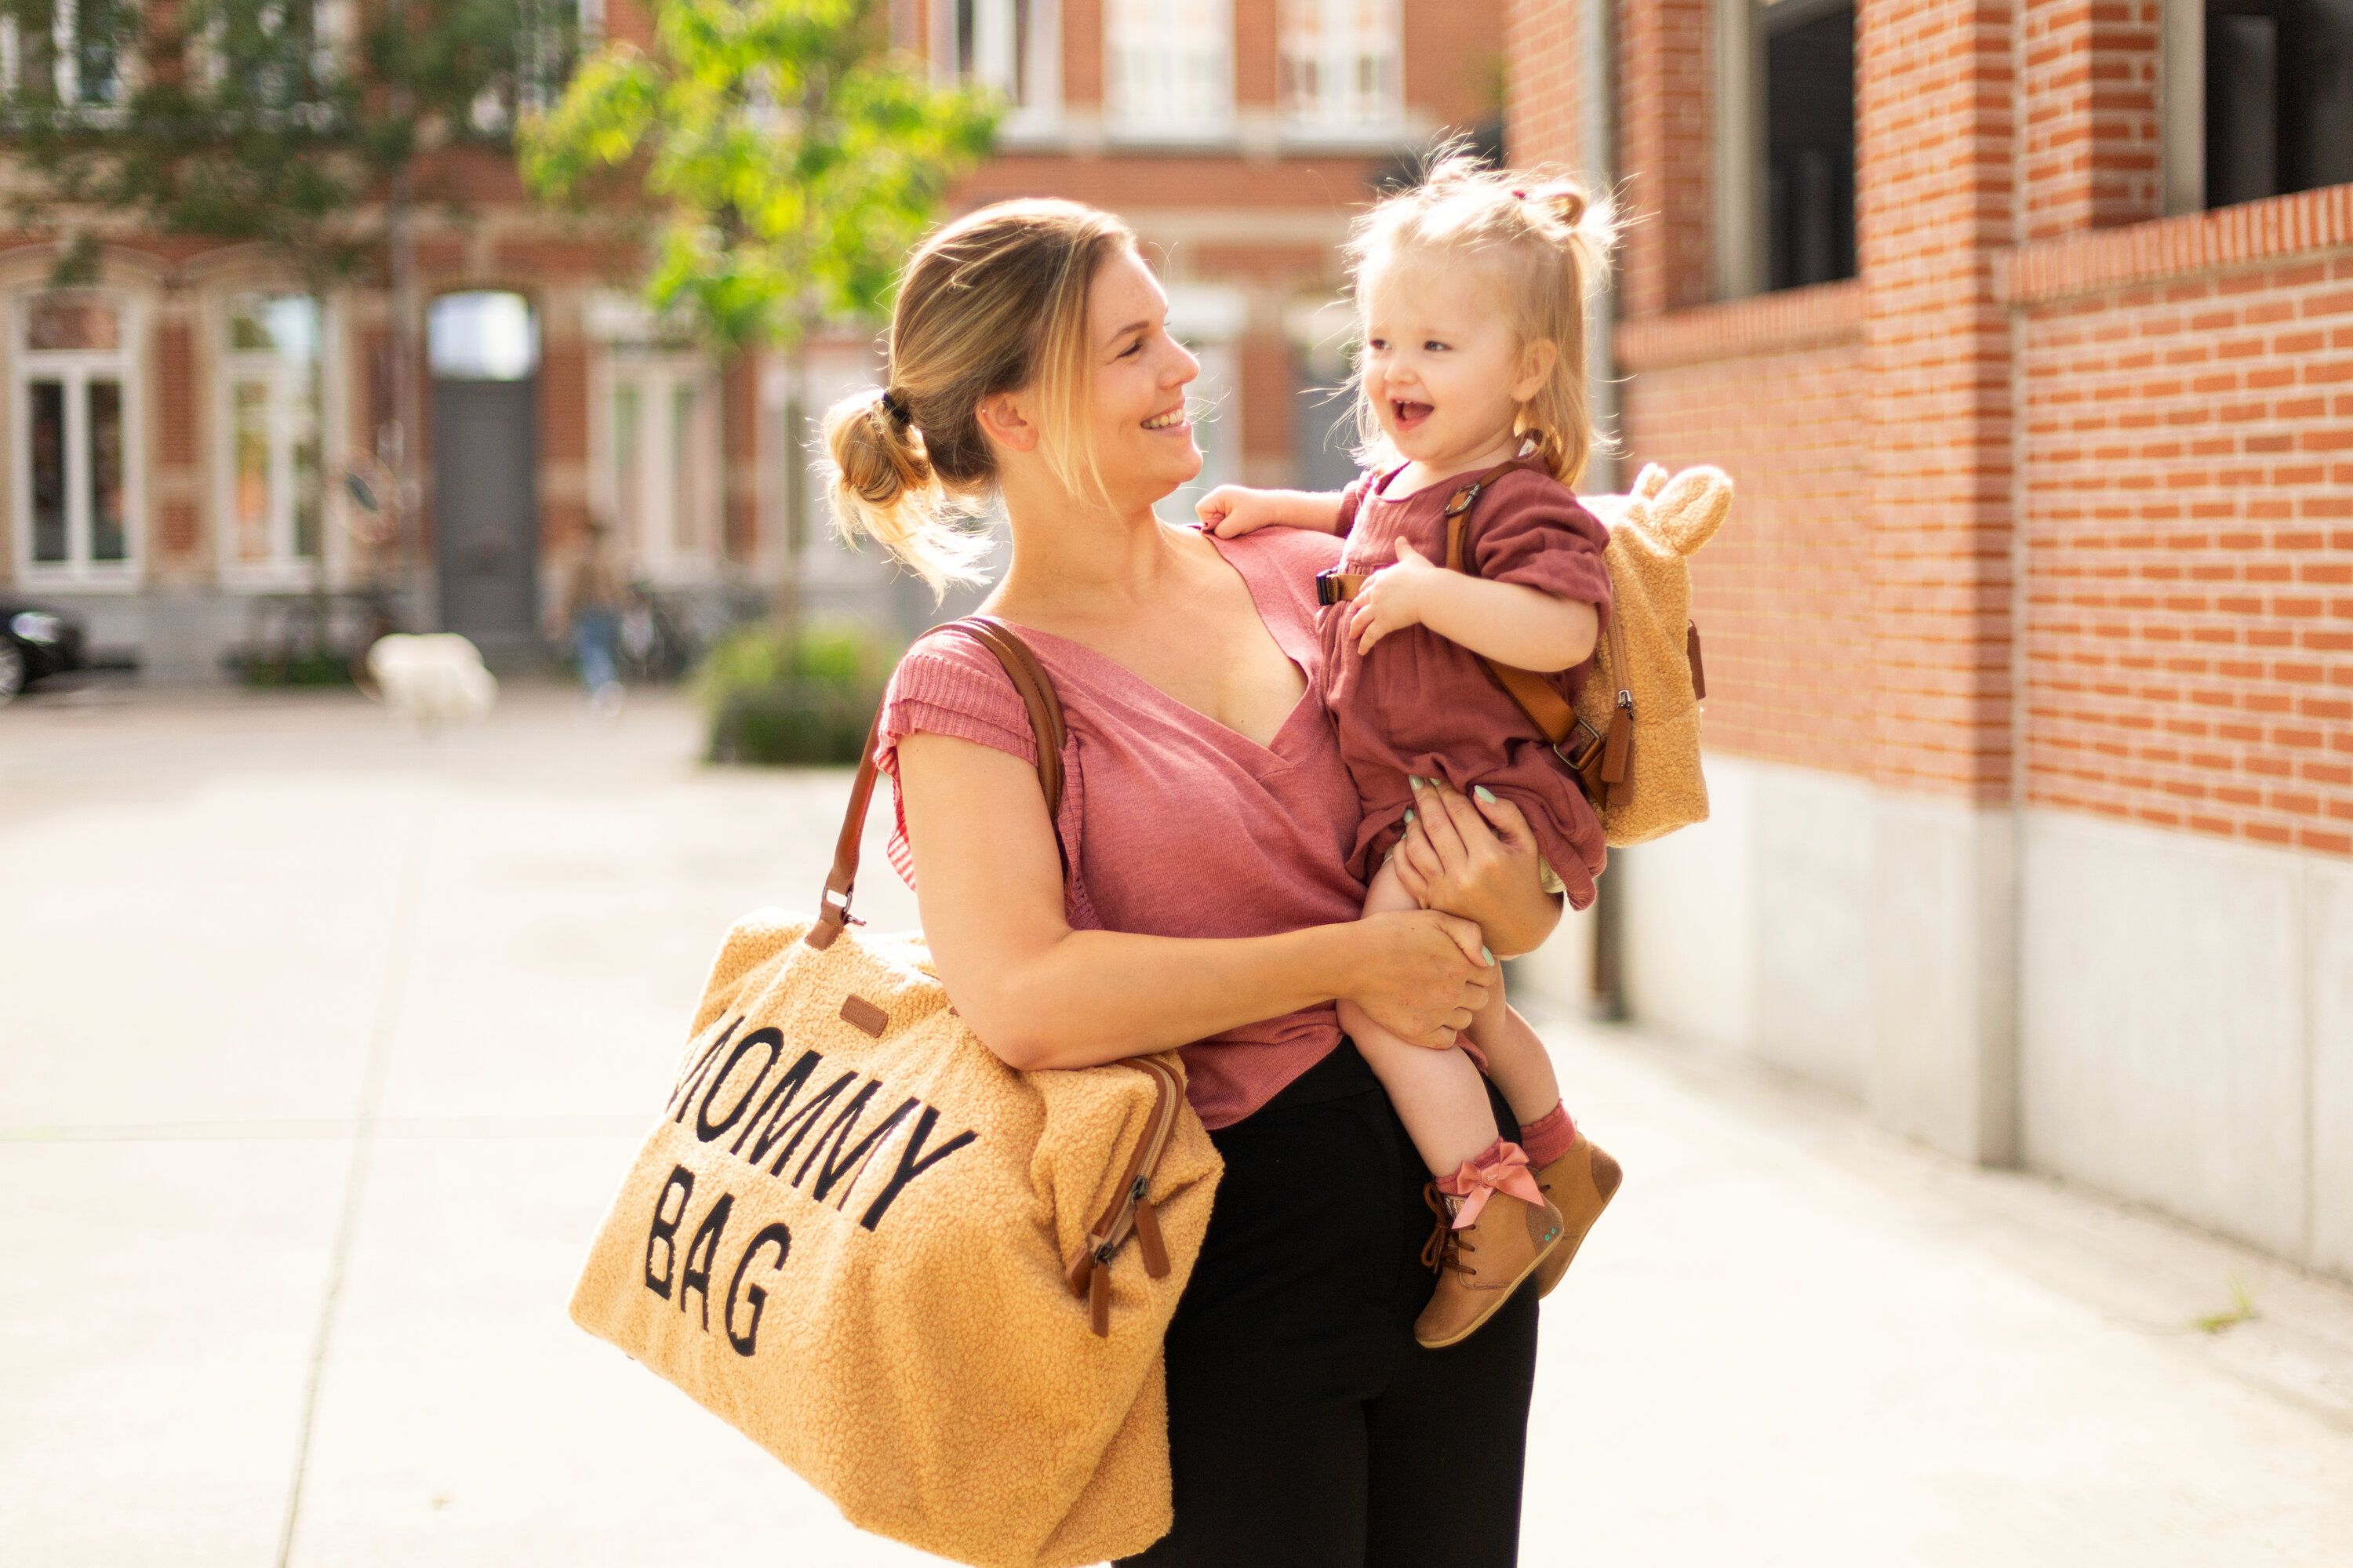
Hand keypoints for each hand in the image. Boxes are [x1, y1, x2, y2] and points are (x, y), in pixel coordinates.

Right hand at [1197, 485, 1282, 537]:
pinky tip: (1240, 524)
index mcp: (1220, 494)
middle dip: (1217, 523)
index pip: (1201, 508)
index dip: (1208, 520)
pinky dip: (1229, 524)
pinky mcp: (1231, 507)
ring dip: (1224, 525)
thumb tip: (1211, 534)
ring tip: (1239, 524)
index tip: (1223, 525)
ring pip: (1214, 518)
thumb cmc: (1257, 514)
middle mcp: (1220, 495)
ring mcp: (1225, 500)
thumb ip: (1220, 531)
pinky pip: (1222, 518)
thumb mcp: (1237, 525)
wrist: (1275, 509)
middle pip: (1206, 513)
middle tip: (1233, 526)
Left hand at [1345, 540, 1440, 654]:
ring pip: (1361, 619)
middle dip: (1356, 607)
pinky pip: (1370, 635)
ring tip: (1351, 635)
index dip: (1364, 588)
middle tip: (1353, 613)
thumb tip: (1400, 537)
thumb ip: (1404, 549)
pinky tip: (1360, 651)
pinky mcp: (1383, 623)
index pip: (1370, 583)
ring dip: (1355, 627)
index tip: (1361, 592)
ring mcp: (1378, 608)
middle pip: (1361, 601)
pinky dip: (1364, 644)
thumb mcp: (1412, 558)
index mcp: (1383, 578)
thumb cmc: (1423, 575)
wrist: (1427, 592)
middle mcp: (1376, 593)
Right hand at [1348, 908, 1496, 1047]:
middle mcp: (1454, 991)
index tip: (1454, 965)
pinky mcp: (1418, 1032)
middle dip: (1466, 991)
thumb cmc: (1390, 933)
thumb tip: (1487, 959)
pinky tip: (1425, 1017)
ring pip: (1464, 1021)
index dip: (1473, 970)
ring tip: (1431, 999)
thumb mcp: (1433, 918)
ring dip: (1454, 1012)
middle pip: (1479, 1000)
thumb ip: (1469, 932)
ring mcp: (1437, 1014)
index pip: (1487, 976)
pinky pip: (1447, 1040)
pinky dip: (1440, 1032)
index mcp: (1461, 963)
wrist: (1353, 960)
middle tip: (1441, 982)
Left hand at [1393, 777, 1560, 957]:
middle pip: (1435, 824)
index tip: (1439, 777)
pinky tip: (1407, 836)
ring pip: (1416, 845)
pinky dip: (1401, 849)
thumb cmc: (1524, 880)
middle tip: (1418, 781)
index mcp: (1489, 857)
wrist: (1519, 930)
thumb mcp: (1527, 844)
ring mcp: (1443, 891)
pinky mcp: (1431, 903)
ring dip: (1413, 821)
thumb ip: (1506, 813)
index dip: (1446, 790)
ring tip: (1416, 808)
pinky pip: (1405, 871)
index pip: (1459, 812)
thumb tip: (1476, 791)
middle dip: (1425, 797)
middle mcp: (1463, 874)